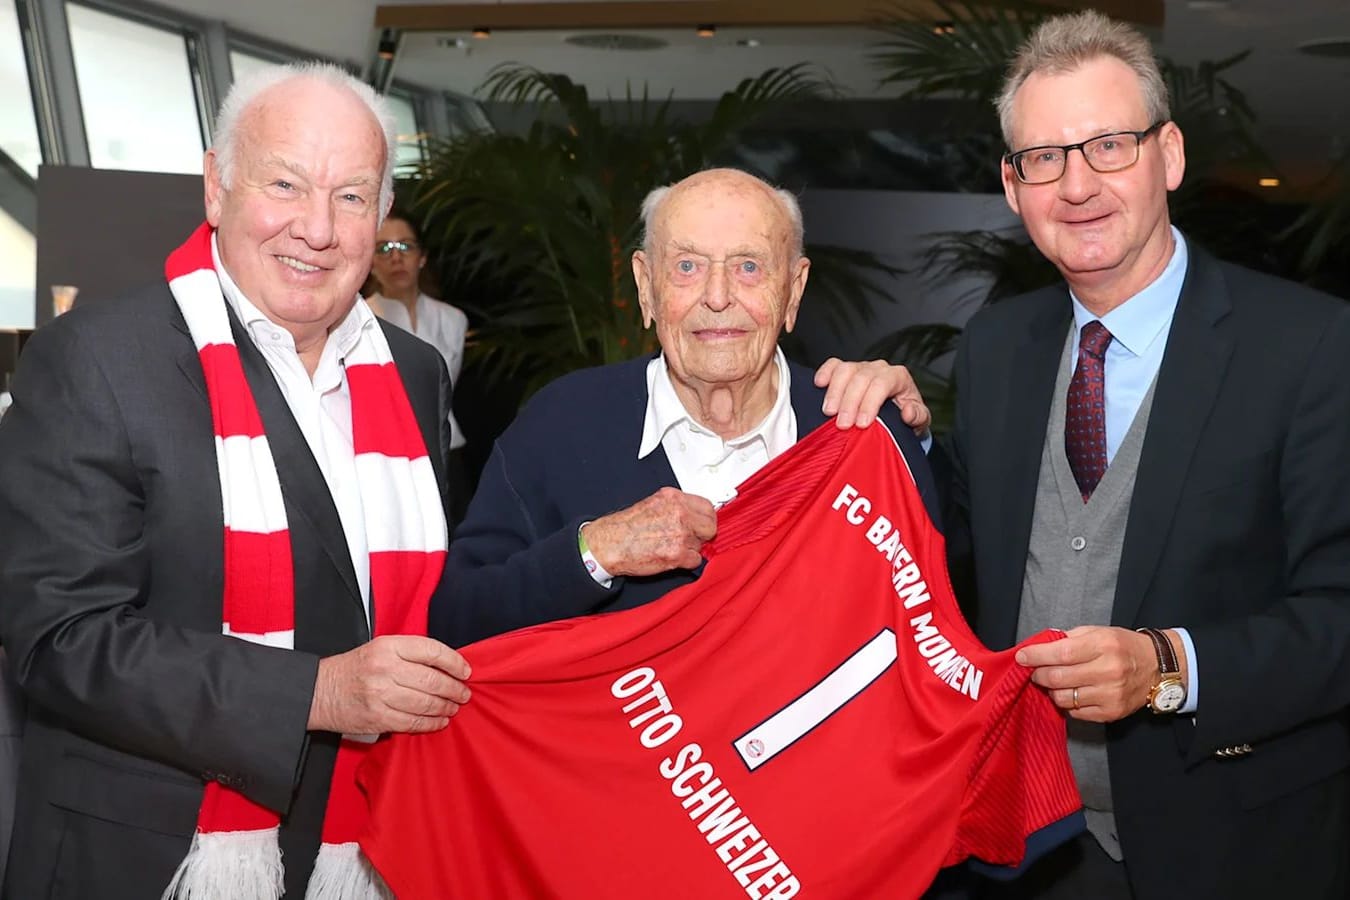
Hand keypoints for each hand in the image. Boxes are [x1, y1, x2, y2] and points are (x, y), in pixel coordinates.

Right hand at [308, 635, 471, 734]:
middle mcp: (386, 668)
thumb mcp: (381, 648)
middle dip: (455, 689)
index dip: (455, 662)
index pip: (432, 651)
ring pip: (426, 703)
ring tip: (453, 707)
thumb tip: (449, 666)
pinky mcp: (378, 717)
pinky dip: (431, 723)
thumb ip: (411, 654)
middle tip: (464, 694)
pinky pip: (413, 722)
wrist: (319, 691)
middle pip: (433, 679)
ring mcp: (381, 694)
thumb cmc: (355, 668)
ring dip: (446, 707)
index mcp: (389, 646)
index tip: (466, 671)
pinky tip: (439, 721)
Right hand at [582, 487, 716, 577]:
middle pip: (711, 526)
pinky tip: (671, 557)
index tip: (702, 524)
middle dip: (703, 534)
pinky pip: (696, 561)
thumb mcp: (653, 503)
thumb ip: (677, 506)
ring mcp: (681, 534)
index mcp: (674, 498)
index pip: (707, 506)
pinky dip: (686, 562)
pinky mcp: (678, 554)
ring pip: (702, 544)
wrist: (610, 544)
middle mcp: (680, 513)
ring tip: (672, 547)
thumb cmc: (625, 526)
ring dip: (691, 548)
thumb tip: (694, 514)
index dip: (705, 518)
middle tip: (691, 538)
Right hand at [814, 358, 930, 434]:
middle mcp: (879, 368)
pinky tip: (819, 384)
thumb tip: (907, 412)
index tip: (862, 423)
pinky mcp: (846, 370)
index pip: (882, 384)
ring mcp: (861, 367)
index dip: (870, 403)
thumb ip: (918, 416)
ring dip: (835, 391)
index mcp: (898, 377)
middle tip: (842, 425)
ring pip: (845, 370)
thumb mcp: (919, 420)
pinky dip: (825, 372)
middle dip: (850, 402)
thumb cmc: (905, 415)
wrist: (897, 413)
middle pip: (861, 378)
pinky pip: (834, 364)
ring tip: (829, 412)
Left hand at [1015, 626, 1158, 722]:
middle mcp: (1108, 671)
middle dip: (1039, 674)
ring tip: (1056, 681)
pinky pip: (1075, 712)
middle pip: (1058, 678)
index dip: (1036, 656)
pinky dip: (1068, 702)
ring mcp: (1110, 695)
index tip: (1022, 656)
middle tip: (1035, 670)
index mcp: (1103, 645)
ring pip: (1063, 698)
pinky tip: (1074, 692)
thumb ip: (1067, 639)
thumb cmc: (1122, 646)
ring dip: (1052, 690)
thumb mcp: (1097, 632)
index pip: (1061, 653)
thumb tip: (1037, 648)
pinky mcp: (1111, 713)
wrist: (1157, 667)